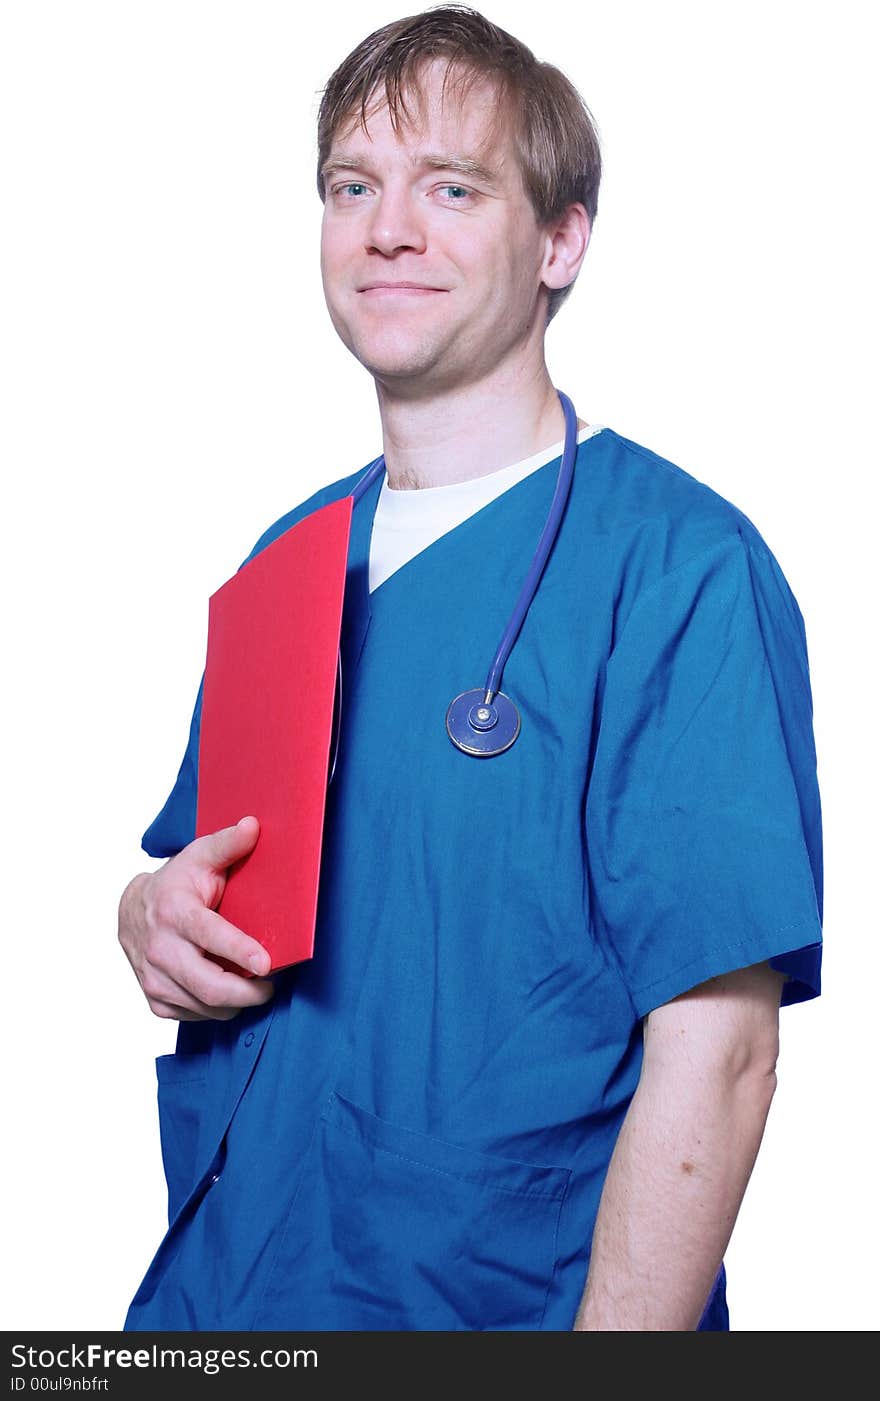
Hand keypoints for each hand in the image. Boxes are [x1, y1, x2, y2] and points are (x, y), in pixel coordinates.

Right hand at [118, 815, 274, 1021]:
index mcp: (174, 912)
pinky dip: (216, 1009)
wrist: (132, 911)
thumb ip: (228, 843)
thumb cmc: (176, 884)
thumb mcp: (200, 857)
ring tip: (254, 986)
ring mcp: (154, 978)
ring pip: (205, 1006)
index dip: (239, 951)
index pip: (209, 936)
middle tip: (272, 985)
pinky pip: (193, 1016)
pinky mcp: (155, 1000)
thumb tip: (254, 826)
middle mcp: (160, 949)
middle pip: (209, 985)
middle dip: (249, 992)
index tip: (267, 963)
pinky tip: (227, 990)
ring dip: (237, 1001)